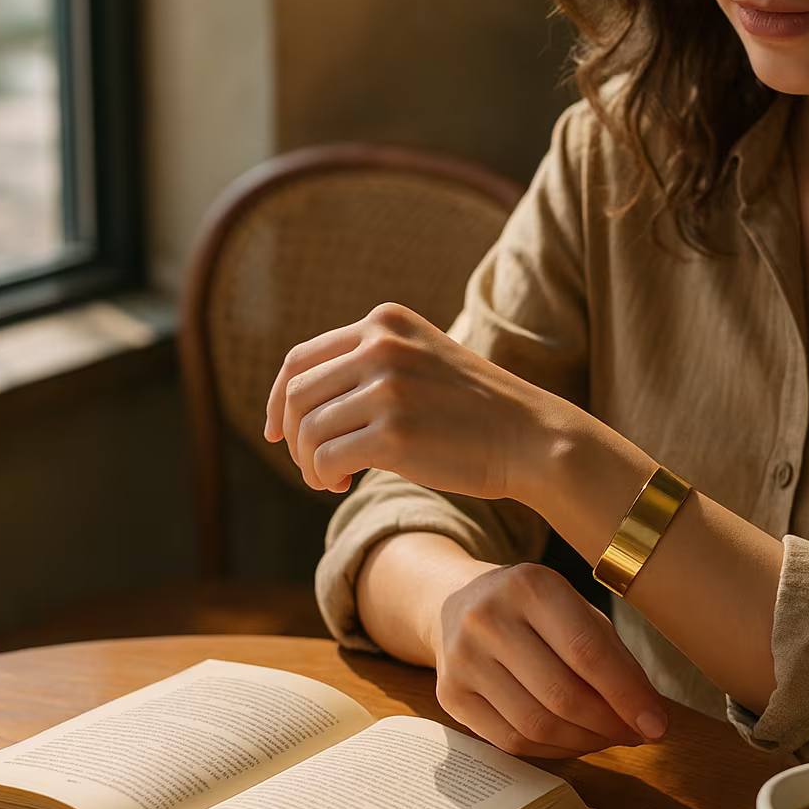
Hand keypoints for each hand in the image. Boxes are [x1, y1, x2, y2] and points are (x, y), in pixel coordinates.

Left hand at [263, 302, 558, 496]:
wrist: (530, 438)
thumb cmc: (475, 412)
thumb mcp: (422, 362)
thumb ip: (372, 366)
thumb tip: (303, 403)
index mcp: (385, 322)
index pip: (301, 358)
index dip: (280, 399)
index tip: (278, 432)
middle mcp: (382, 346)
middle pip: (297, 394)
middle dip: (294, 437)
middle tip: (313, 467)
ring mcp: (388, 388)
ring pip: (308, 429)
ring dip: (309, 463)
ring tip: (331, 480)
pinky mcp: (394, 433)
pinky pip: (326, 457)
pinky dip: (324, 476)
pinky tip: (344, 485)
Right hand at [429, 562, 668, 757]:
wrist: (457, 602)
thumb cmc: (534, 609)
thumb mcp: (575, 608)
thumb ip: (611, 655)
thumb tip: (649, 715)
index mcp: (530, 586)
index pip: (587, 652)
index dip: (627, 695)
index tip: (658, 725)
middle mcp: (488, 619)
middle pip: (562, 695)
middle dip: (609, 724)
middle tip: (635, 733)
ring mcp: (462, 659)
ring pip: (536, 725)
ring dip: (584, 742)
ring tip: (608, 737)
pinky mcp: (449, 695)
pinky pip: (510, 741)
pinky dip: (552, 750)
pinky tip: (574, 741)